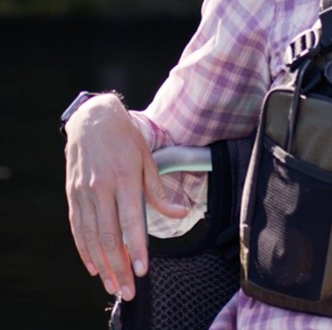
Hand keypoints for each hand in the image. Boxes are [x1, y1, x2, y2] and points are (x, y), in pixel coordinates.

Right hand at [64, 93, 188, 300]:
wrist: (93, 120)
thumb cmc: (125, 139)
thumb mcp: (147, 159)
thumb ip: (159, 191)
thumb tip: (181, 211)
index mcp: (124, 178)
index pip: (131, 220)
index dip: (136, 247)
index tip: (142, 269)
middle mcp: (101, 188)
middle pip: (109, 236)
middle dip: (119, 266)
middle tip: (128, 289)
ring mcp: (84, 192)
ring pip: (91, 237)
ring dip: (102, 264)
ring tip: (112, 285)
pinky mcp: (72, 195)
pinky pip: (77, 228)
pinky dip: (84, 250)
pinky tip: (93, 266)